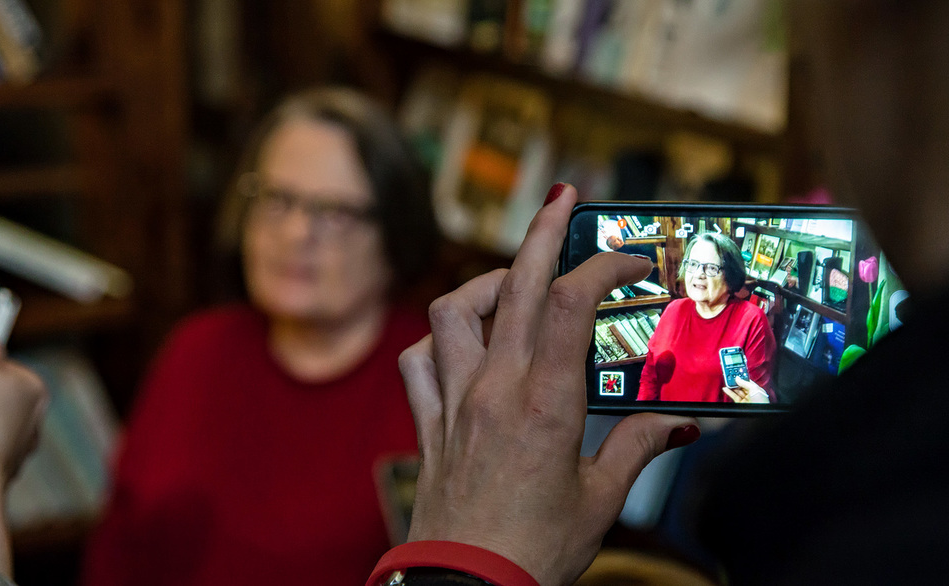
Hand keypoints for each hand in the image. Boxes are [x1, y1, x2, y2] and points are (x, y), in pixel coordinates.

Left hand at [399, 184, 699, 585]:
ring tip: (515, 283)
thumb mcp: (602, 498)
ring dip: (486, 284)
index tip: (630, 260)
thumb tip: (684, 421)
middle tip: (562, 198)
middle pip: (515, 284)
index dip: (602, 265)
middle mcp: (495, 389)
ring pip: (454, 310)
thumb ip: (641, 445)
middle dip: (542, 231)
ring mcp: (455, 401)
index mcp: (546, 403)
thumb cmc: (534, 550)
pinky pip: (418, 360)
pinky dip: (439, 340)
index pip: (571, 302)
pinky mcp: (429, 421)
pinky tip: (462, 344)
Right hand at [722, 377, 769, 403]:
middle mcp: (751, 394)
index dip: (741, 377)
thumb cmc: (761, 402)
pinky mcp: (740, 403)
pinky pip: (733, 396)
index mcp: (756, 389)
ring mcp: (745, 398)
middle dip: (735, 381)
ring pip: (737, 391)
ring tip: (727, 381)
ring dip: (731, 386)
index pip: (747, 381)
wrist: (759, 412)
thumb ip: (745, 383)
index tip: (736, 373)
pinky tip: (725, 388)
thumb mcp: (754, 388)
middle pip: (741, 386)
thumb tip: (738, 378)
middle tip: (730, 377)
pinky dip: (729, 392)